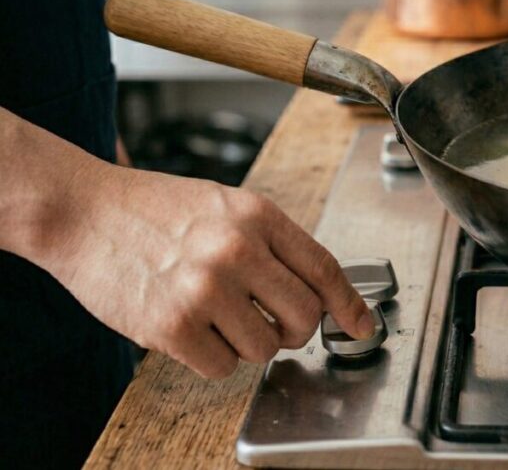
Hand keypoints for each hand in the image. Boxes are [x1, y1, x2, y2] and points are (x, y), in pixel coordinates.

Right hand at [41, 163, 373, 378]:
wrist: (82, 210)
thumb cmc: (153, 209)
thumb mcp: (226, 205)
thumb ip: (270, 242)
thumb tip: (315, 287)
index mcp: (257, 216)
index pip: (324, 268)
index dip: (349, 303)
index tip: (362, 325)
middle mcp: (237, 250)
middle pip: (304, 316)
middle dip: (296, 330)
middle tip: (274, 325)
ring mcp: (205, 288)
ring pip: (265, 348)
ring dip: (247, 344)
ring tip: (217, 317)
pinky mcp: (172, 325)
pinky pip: (221, 367)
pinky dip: (211, 358)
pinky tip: (191, 329)